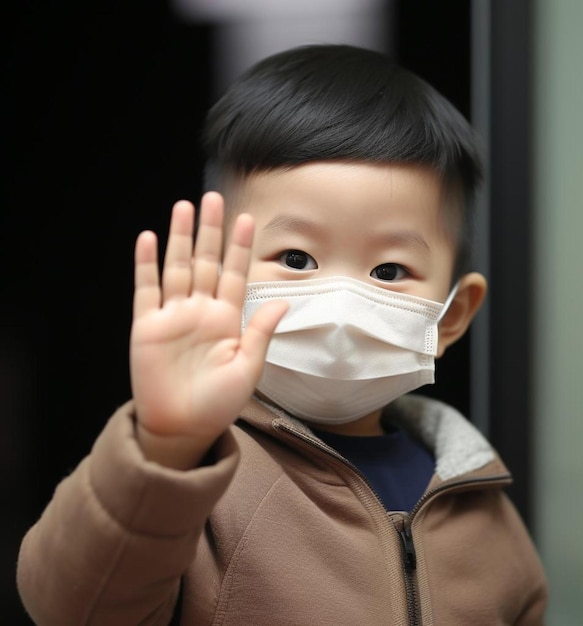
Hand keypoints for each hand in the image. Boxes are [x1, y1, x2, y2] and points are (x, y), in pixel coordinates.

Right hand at [130, 192, 286, 468]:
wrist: (183, 428)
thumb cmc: (219, 403)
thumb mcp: (248, 368)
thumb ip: (261, 332)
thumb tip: (283, 301)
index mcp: (227, 319)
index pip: (234, 274)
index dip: (239, 247)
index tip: (247, 219)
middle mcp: (201, 311)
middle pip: (206, 262)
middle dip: (210, 231)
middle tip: (213, 198)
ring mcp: (173, 316)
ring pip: (177, 268)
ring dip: (180, 238)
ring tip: (184, 207)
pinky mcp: (147, 327)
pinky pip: (146, 290)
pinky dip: (146, 265)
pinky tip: (149, 239)